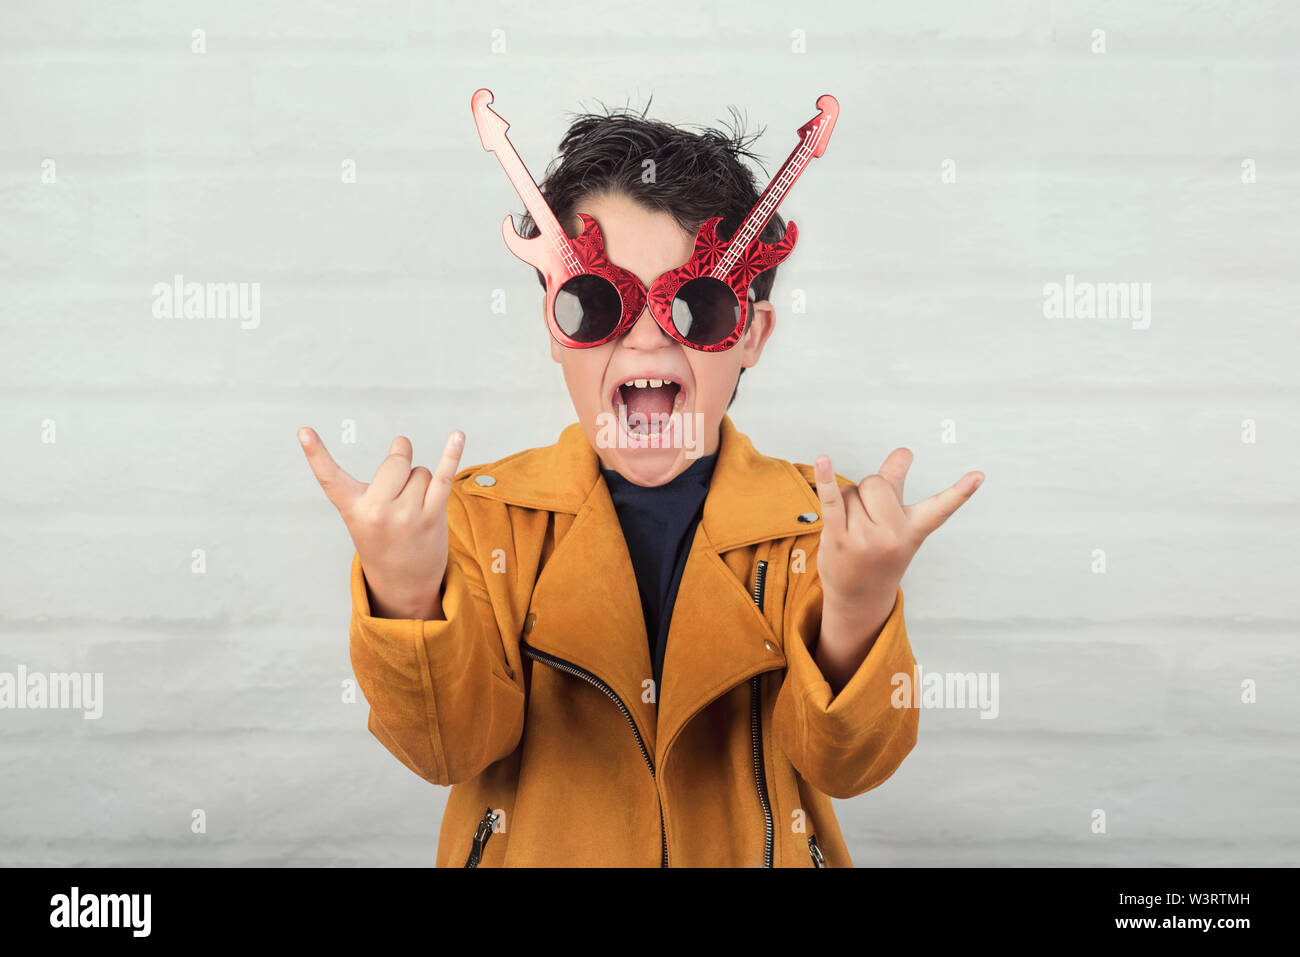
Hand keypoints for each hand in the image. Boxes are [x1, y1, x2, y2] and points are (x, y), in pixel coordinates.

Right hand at [298, 427, 465, 619]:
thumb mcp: (362, 519)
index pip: (330, 477)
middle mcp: (376, 511)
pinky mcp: (431, 518)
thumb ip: (373, 484)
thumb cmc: (382, 542)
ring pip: (420, 472)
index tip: (303, 431)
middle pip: (396, 462)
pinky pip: (443, 478)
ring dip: (422, 483)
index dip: (315, 453)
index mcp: (353, 509)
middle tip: (401, 490)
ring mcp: (405, 515)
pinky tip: (458, 436)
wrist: (403, 585)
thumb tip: (402, 443)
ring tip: (414, 510)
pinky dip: (451, 455)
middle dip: (402, 466)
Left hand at [814, 449, 982, 628]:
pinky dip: (824, 479)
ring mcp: (865, 538)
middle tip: (866, 518)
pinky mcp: (838, 538)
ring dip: (846, 502)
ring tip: (852, 527)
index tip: (979, 475)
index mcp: (915, 529)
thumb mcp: (896, 522)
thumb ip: (898, 483)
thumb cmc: (879, 552)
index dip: (960, 492)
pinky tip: (822, 459)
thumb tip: (904, 451)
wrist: (859, 596)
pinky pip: (831, 500)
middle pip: (874, 482)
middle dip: (867, 491)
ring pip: (850, 491)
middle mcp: (893, 535)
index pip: (940, 507)